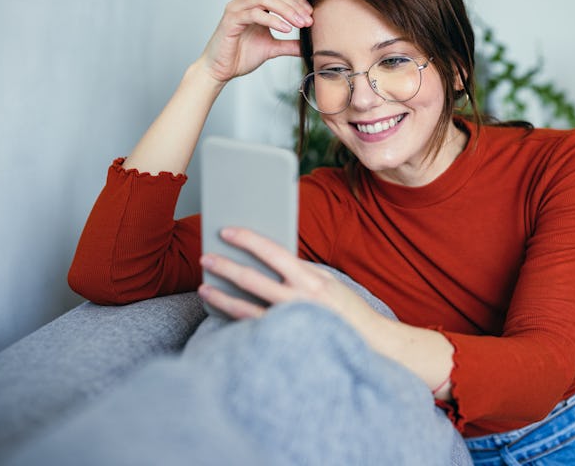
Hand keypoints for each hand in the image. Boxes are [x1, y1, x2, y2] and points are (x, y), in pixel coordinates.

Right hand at [197, 0, 312, 83]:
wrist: (220, 70)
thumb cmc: (240, 56)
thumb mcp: (272, 48)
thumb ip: (289, 44)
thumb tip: (310, 45)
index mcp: (255, 4)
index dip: (297, 1)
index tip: (311, 16)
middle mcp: (245, 1)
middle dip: (295, 6)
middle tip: (309, 20)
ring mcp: (237, 8)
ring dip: (287, 11)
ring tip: (301, 24)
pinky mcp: (231, 19)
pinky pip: (255, 14)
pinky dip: (273, 20)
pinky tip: (286, 29)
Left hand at [198, 227, 379, 331]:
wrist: (369, 343)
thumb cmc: (347, 310)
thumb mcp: (328, 282)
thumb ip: (302, 272)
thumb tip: (269, 260)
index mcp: (311, 280)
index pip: (273, 252)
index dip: (248, 239)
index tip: (227, 230)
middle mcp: (299, 300)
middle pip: (253, 279)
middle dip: (225, 266)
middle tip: (205, 257)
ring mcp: (290, 324)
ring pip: (245, 309)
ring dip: (221, 296)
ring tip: (204, 287)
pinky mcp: (284, 344)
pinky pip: (253, 330)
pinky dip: (235, 319)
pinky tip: (221, 312)